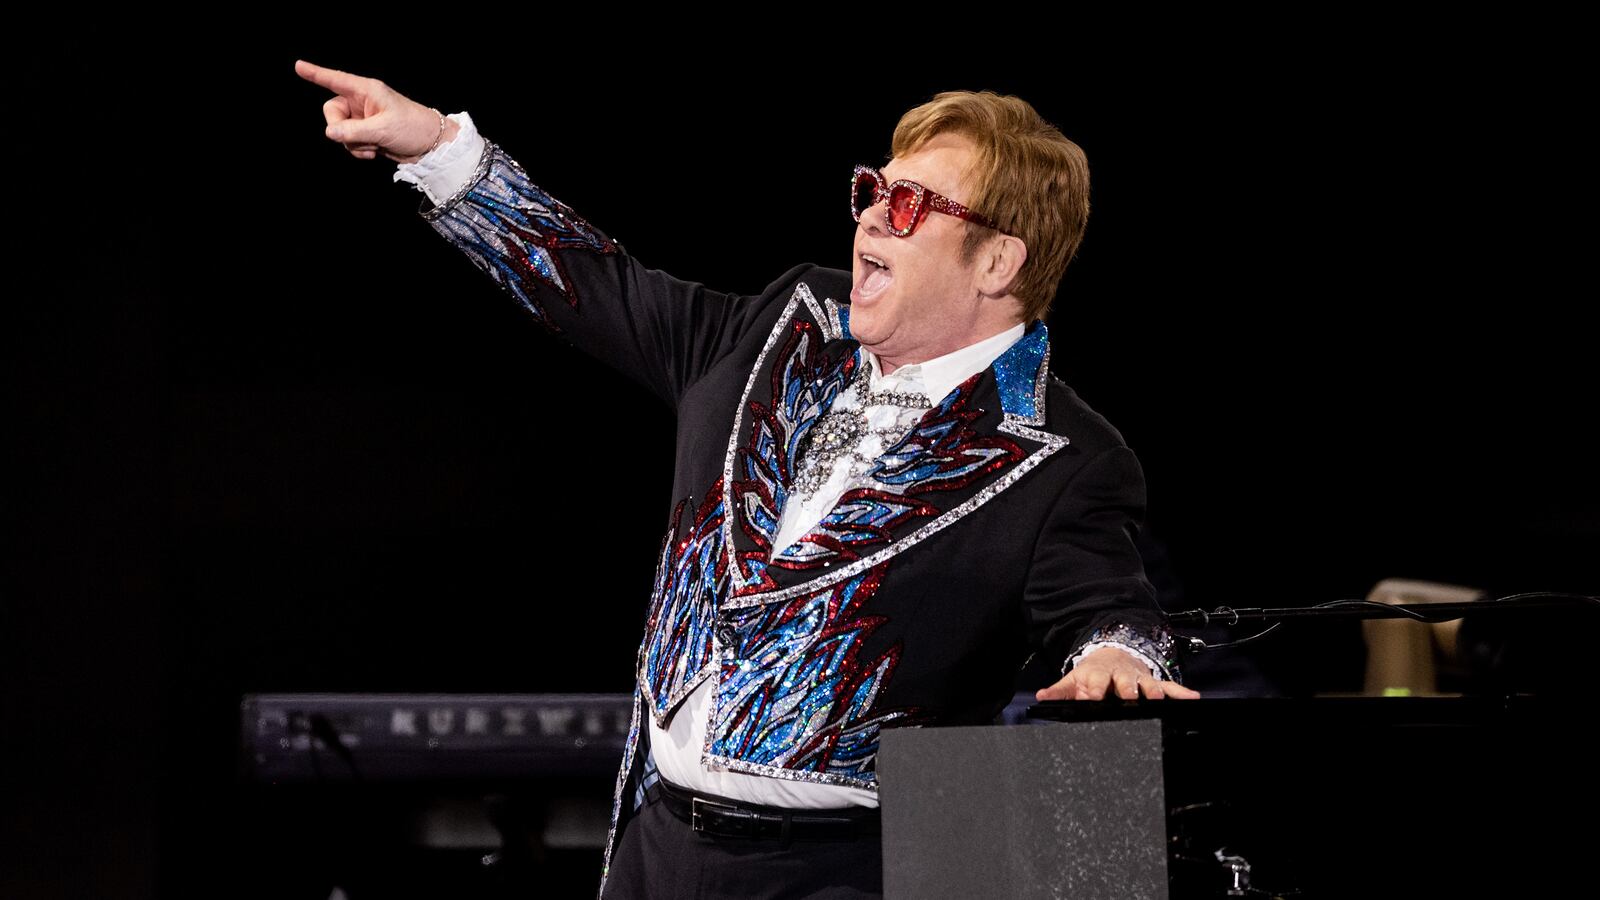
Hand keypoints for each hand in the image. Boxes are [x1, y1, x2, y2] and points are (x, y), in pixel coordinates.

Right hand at [293, 59, 458, 162]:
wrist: (430, 145)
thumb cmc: (412, 128)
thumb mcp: (383, 130)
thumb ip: (354, 131)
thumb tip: (328, 132)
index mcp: (367, 90)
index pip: (335, 80)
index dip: (315, 73)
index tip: (298, 66)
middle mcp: (362, 101)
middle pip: (332, 111)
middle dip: (340, 129)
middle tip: (359, 139)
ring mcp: (362, 118)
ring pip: (339, 130)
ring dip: (353, 143)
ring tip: (375, 145)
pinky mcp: (365, 133)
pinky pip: (348, 141)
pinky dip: (358, 149)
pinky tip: (375, 152)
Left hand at [1034, 646, 1200, 700]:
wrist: (1112, 654)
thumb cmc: (1092, 672)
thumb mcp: (1074, 679)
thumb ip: (1060, 691)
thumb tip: (1041, 698)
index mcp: (1098, 675)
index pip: (1095, 683)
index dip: (1093, 690)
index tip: (1091, 697)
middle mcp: (1120, 676)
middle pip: (1125, 684)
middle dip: (1128, 691)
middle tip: (1129, 698)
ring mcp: (1139, 678)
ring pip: (1149, 686)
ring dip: (1153, 692)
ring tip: (1157, 699)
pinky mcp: (1153, 682)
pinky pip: (1170, 688)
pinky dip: (1181, 692)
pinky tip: (1192, 698)